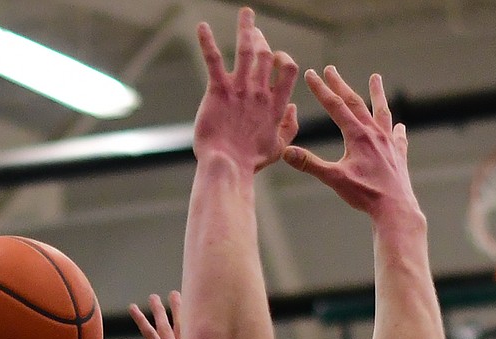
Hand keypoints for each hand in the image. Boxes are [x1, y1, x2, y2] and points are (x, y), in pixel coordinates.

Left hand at [129, 291, 190, 338]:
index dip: (188, 329)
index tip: (190, 316)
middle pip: (181, 329)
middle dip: (178, 311)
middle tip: (176, 295)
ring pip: (165, 327)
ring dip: (159, 310)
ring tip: (154, 297)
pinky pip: (149, 333)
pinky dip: (140, 320)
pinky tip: (132, 309)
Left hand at [194, 9, 298, 175]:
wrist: (227, 166)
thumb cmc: (250, 161)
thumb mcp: (278, 147)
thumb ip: (289, 127)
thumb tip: (294, 107)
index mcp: (274, 104)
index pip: (287, 70)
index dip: (284, 59)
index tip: (277, 58)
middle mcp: (259, 92)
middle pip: (265, 54)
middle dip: (262, 41)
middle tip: (256, 32)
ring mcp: (239, 89)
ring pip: (246, 49)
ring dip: (246, 28)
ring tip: (246, 13)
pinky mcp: (218, 91)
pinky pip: (214, 59)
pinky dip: (207, 41)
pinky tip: (201, 26)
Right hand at [283, 68, 417, 219]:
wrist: (394, 207)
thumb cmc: (364, 194)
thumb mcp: (333, 179)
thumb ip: (310, 163)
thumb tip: (286, 152)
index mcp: (356, 135)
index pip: (335, 106)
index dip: (321, 89)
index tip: (311, 73)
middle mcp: (373, 132)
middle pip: (355, 102)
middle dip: (340, 85)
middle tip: (331, 70)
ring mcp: (388, 141)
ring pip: (381, 111)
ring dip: (377, 94)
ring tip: (376, 78)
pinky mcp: (398, 154)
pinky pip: (398, 136)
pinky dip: (397, 129)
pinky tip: (399, 126)